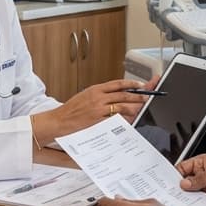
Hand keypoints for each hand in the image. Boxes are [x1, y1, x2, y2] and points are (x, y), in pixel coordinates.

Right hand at [31, 78, 146, 144]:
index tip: (141, 84)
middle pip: (124, 95)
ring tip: (142, 108)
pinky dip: (125, 119)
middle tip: (147, 97)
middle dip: (138, 96)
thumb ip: (100, 95)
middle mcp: (98, 97)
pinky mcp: (98, 121)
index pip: (118, 84)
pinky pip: (116, 119)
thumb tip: (116, 96)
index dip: (132, 83)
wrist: (58, 121)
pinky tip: (131, 120)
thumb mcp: (85, 96)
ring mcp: (99, 110)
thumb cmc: (71, 110)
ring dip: (135, 107)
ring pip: (122, 106)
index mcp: (95, 89)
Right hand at [175, 154, 205, 204]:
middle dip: (178, 190)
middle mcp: (201, 175)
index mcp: (201, 164)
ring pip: (191, 194)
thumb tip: (184, 183)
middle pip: (184, 183)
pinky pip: (200, 203)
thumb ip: (201, 178)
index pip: (181, 169)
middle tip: (170, 198)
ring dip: (187, 200)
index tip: (165, 185)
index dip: (172, 176)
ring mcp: (205, 187)